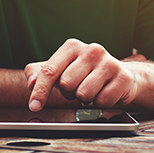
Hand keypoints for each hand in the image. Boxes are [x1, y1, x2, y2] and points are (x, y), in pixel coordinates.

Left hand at [25, 39, 143, 111]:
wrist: (121, 76)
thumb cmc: (85, 73)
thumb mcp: (60, 69)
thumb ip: (39, 73)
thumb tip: (31, 83)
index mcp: (72, 46)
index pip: (50, 70)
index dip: (40, 90)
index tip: (34, 106)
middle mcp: (91, 50)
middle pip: (66, 84)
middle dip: (69, 92)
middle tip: (77, 88)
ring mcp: (109, 62)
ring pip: (84, 94)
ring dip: (85, 99)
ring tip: (92, 90)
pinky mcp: (123, 77)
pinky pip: (102, 101)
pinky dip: (100, 103)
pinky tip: (104, 92)